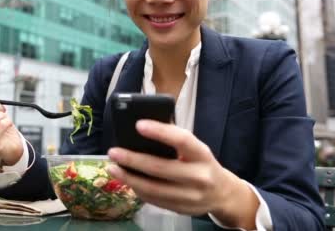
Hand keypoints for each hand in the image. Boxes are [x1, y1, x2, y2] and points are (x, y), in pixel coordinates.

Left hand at [107, 120, 257, 228]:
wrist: (222, 193)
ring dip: (129, 178)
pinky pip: (154, 200)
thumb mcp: (196, 149)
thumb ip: (175, 140)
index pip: (181, 140)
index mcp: (202, 154)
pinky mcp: (181, 209)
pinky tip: (127, 181)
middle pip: (160, 168)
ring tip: (112, 168)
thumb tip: (142, 127)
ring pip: (153, 188)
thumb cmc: (201, 163)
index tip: (138, 125)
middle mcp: (199, 176)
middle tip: (113, 152)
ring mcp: (191, 196)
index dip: (159, 132)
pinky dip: (138, 190)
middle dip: (132, 160)